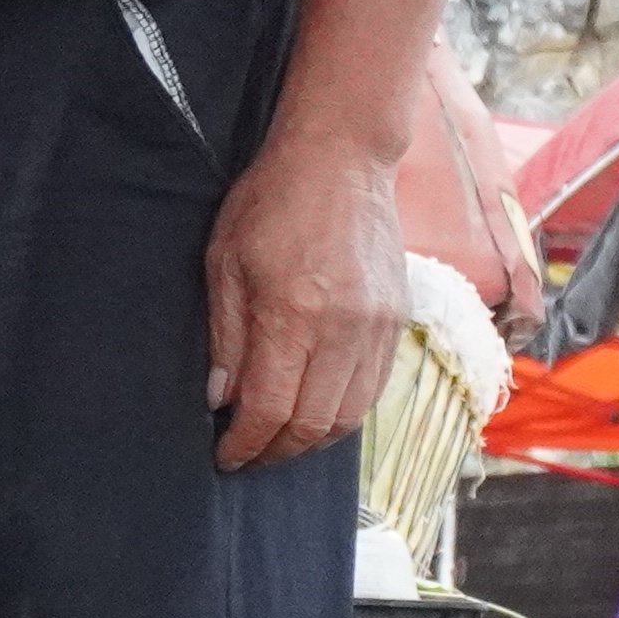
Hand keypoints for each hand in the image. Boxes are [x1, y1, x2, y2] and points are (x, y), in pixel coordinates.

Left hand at [202, 121, 401, 472]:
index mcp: (293, 313)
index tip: (224, 456)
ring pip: (350, 415)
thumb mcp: (224, 262)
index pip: (270, 408)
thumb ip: (225, 336)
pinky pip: (373, 389)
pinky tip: (314, 412)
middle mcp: (343, 328)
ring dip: (311, 441)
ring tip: (277, 442)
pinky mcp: (397, 321)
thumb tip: (221, 399)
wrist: (342, 160)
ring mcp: (378, 327)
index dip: (246, 444)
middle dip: (276, 452)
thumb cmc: (271, 203)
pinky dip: (343, 414)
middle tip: (246, 457)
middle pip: (314, 424)